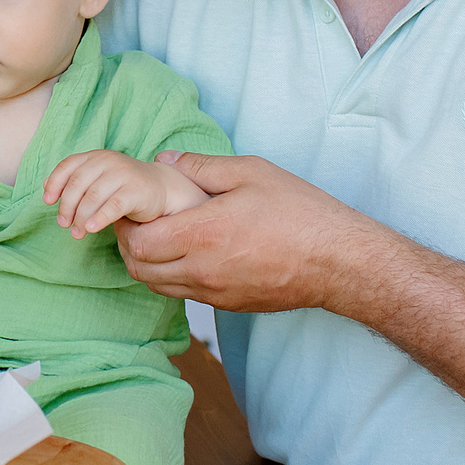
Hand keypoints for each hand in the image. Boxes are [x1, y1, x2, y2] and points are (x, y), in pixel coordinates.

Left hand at [43, 148, 207, 237]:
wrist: (161, 188)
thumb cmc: (122, 187)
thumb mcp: (97, 180)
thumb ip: (74, 181)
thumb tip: (46, 188)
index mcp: (95, 157)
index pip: (68, 166)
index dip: (55, 183)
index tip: (47, 202)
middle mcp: (108, 161)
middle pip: (78, 183)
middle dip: (66, 206)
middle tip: (63, 224)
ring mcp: (124, 174)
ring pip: (93, 196)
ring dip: (80, 217)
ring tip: (76, 233)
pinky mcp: (137, 191)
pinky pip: (113, 206)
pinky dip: (99, 218)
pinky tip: (91, 229)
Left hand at [111, 151, 381, 313]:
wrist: (339, 263)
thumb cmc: (301, 213)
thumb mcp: (252, 173)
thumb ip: (203, 166)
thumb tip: (166, 160)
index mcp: (202, 234)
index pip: (138, 242)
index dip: (125, 226)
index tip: (131, 208)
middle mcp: (201, 270)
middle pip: (139, 269)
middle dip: (130, 245)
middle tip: (138, 222)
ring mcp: (214, 292)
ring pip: (158, 286)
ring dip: (149, 264)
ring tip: (159, 237)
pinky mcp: (228, 304)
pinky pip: (185, 294)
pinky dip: (173, 276)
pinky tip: (188, 253)